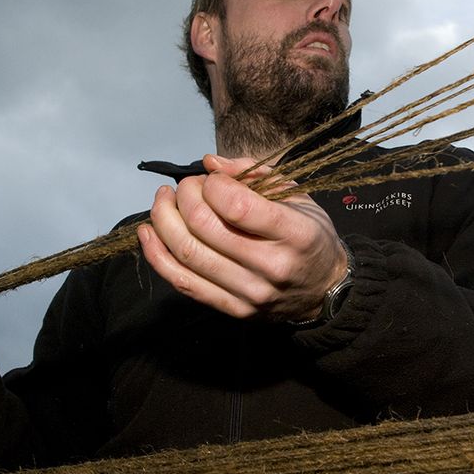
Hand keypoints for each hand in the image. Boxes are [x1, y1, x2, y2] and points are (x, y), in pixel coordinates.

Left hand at [138, 154, 346, 321]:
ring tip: (164, 201)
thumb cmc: (309, 236)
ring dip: (165, 220)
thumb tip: (209, 164)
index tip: (213, 180)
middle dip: (185, 197)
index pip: (236, 206)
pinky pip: (184, 283)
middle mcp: (271, 266)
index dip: (212, 185)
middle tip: (186, 188)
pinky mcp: (233, 309)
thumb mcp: (296, 195)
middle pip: (205, 227)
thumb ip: (254, 173)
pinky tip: (149, 232)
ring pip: (188, 254)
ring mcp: (250, 292)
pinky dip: (157, 255)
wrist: (324, 290)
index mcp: (295, 233)